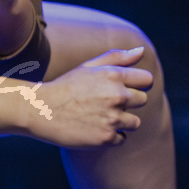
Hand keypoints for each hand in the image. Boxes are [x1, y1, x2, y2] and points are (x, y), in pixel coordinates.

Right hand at [17, 47, 152, 147]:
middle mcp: (117, 96)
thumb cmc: (66, 86)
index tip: (123, 87)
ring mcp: (112, 118)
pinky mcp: (107, 137)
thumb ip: (117, 57)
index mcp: (113, 75)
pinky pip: (122, 138)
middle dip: (127, 102)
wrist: (41, 110)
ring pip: (135, 122)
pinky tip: (92, 128)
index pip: (147, 79)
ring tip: (98, 116)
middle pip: (142, 100)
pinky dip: (110, 136)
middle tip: (104, 102)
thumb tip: (141, 50)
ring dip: (121, 121)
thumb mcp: (88, 67)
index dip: (137, 84)